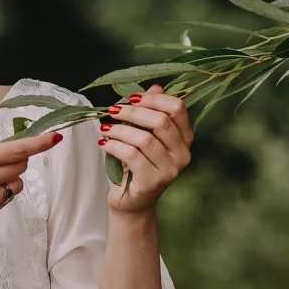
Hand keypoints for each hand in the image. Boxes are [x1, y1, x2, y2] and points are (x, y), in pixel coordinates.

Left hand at [99, 85, 192, 214]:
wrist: (132, 202)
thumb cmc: (137, 165)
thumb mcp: (144, 135)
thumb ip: (151, 112)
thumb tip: (156, 86)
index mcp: (185, 138)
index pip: (177, 108)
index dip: (153, 99)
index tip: (131, 98)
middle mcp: (183, 154)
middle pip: (161, 121)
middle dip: (133, 112)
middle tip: (112, 110)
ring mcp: (170, 170)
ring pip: (145, 139)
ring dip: (120, 130)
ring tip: (106, 128)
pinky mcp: (153, 182)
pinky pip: (132, 156)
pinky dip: (114, 146)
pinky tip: (104, 143)